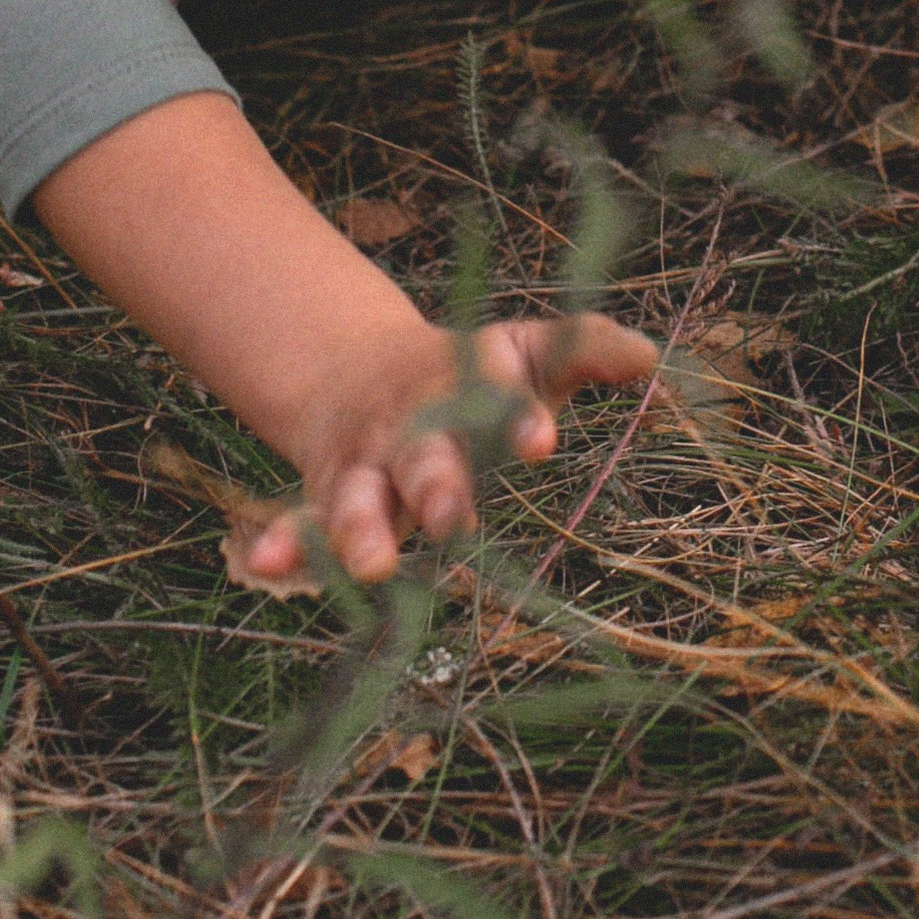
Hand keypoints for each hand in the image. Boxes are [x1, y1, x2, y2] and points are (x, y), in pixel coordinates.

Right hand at [232, 311, 658, 588]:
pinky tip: (264, 567)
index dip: (519, 416)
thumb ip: (586, 350)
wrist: (364, 371)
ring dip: (360, 528)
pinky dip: (284, 545)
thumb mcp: (527, 354)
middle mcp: (416, 423)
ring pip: (361, 498)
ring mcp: (368, 464)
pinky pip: (304, 524)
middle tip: (457, 517)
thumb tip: (653, 357)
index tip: (544, 439)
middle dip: (440, 486)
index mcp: (470, 379)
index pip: (501, 396)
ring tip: (368, 563)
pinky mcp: (330, 499)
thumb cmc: (474, 375)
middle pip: (427, 456)